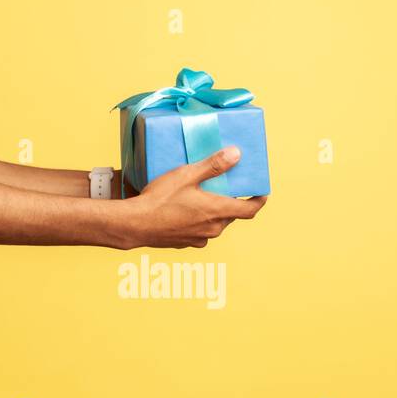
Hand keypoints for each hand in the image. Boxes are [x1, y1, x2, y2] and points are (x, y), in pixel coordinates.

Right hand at [114, 147, 266, 249]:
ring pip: (214, 224)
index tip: (262, 193)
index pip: (250, 210)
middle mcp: (213, 228)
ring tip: (200, 198)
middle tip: (223, 188)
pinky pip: (199, 232)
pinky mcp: (185, 243)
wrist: (135, 225)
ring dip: (213, 213)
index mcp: (217, 211)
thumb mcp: (187, 175)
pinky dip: (197, 222)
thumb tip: (236, 154)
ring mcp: (199, 238)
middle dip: (230, 202)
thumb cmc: (160, 199)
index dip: (259, 201)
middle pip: (231, 215)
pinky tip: (183, 212)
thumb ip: (213, 165)